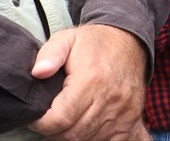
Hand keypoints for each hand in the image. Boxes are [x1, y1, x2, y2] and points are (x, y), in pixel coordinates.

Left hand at [28, 24, 147, 139]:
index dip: (43, 123)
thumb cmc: (94, 43)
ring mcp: (124, 111)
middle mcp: (110, 98)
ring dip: (74, 135)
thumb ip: (50, 54)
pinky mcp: (132, 118)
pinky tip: (86, 127)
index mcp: (91, 80)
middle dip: (56, 132)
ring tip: (68, 120)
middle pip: (74, 134)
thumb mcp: (67, 38)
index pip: (61, 118)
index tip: (37, 117)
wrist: (129, 41)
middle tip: (51, 119)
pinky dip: (94, 138)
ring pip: (89, 140)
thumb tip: (38, 72)